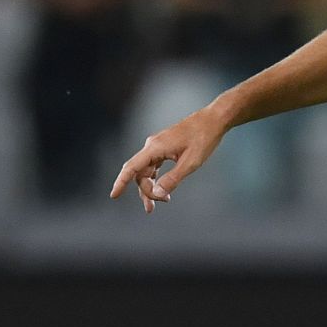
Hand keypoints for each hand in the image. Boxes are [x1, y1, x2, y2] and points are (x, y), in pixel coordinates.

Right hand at [110, 104, 230, 212]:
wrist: (213, 120)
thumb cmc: (204, 139)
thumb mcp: (191, 163)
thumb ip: (173, 179)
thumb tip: (157, 194)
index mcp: (155, 148)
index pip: (131, 168)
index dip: (121, 182)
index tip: (113, 196)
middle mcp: (152, 146)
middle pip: (140, 173)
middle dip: (145, 191)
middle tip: (156, 206)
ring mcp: (157, 147)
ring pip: (146, 171)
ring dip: (150, 188)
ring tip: (156, 205)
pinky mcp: (164, 148)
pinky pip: (153, 167)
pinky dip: (156, 179)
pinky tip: (161, 190)